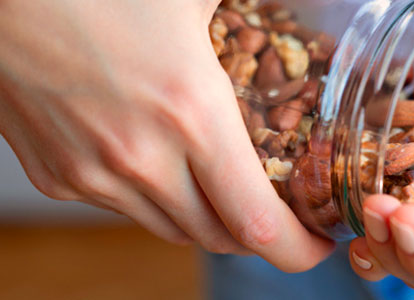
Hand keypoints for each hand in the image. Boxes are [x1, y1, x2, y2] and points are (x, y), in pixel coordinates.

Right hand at [0, 0, 332, 271]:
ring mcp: (94, 175)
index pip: (257, 224)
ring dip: (208, 219)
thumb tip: (299, 9)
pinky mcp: (59, 178)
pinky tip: (163, 164)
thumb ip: (252, 19)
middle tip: (278, 209)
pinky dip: (159, 200)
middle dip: (258, 233)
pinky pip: (127, 210)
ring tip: (223, 187)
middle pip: (220, 237)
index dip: (297, 249)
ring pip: (173, 229)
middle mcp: (142, 159)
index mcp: (190, 114)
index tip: (318, 243)